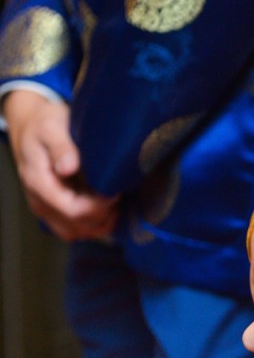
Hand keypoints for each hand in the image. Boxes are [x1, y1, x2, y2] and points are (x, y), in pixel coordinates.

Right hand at [3, 90, 118, 239]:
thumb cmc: (44, 124)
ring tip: (112, 200)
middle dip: (103, 214)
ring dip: (100, 222)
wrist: (32, 127)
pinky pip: (76, 230)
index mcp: (39, 183)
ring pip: (78, 232)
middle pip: (78, 226)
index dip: (99, 207)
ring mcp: (47, 209)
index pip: (73, 211)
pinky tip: (105, 207)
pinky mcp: (55, 211)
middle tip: (116, 193)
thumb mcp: (52, 127)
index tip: (115, 191)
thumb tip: (68, 168)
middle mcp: (41, 202)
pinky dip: (93, 224)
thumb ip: (62, 147)